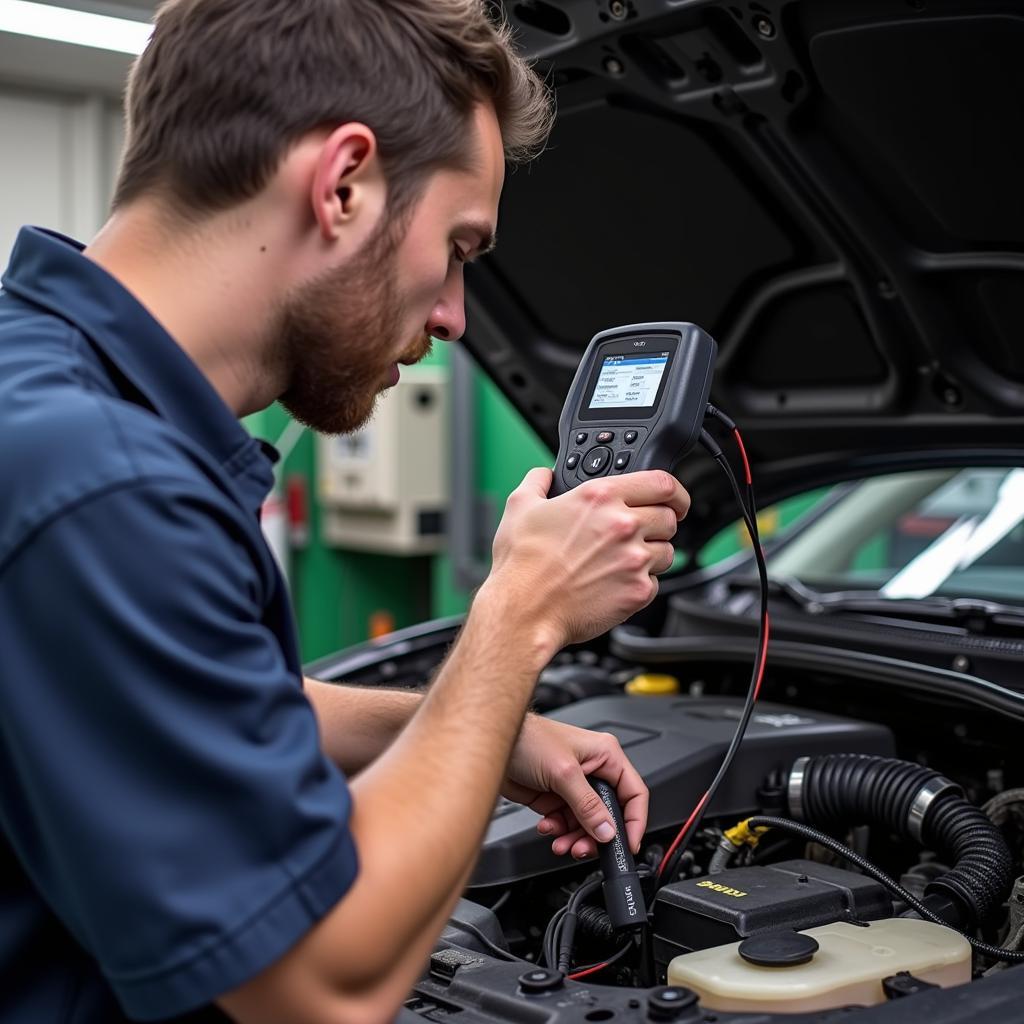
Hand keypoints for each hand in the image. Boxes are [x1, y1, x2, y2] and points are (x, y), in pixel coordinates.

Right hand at [484, 468, 689, 651]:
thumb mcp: (520, 506)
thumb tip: (544, 475)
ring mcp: (634, 559)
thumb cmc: (522, 564)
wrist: (525, 610)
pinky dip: (641, 583)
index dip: (675, 491)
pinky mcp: (638, 591)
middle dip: (661, 523)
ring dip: (652, 554)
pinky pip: (656, 583)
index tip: (675, 500)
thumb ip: (538, 481)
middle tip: (643, 532)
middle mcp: (623, 524)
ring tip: (624, 560)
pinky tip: (616, 583)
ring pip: (667, 551)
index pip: (663, 483)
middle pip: (669, 518)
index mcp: (601, 497)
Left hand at [502, 716, 648, 858]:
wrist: (493, 744)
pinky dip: (559, 831)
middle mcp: (593, 771)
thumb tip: (607, 831)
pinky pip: (567, 823)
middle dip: (596, 835)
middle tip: (583, 848)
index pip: (634, 793)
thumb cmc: (528, 739)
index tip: (628, 844)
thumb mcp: (564, 773)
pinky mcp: (556, 797)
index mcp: (606, 756)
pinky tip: (547, 827)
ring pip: (587, 824)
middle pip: (609, 814)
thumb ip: (587, 805)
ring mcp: (574, 786)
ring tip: (561, 842)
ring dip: (575, 837)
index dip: (635, 821)